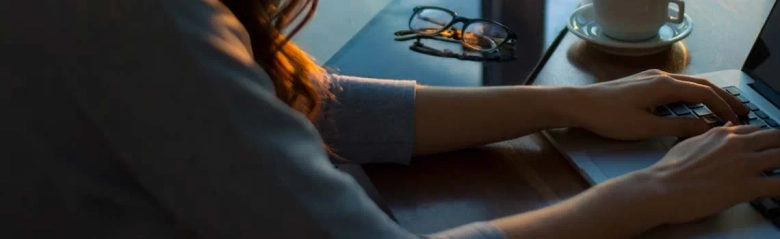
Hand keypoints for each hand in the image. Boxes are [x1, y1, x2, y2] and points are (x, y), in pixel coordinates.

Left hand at [571, 69, 750, 139]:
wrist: (578, 104)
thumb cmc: (608, 117)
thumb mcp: (645, 127)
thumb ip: (677, 126)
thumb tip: (704, 127)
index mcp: (664, 85)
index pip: (704, 93)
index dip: (722, 107)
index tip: (735, 121)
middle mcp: (660, 76)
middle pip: (700, 84)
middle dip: (722, 98)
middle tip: (740, 111)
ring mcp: (651, 78)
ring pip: (688, 84)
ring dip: (707, 95)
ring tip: (722, 108)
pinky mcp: (642, 83)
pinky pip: (675, 86)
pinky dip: (691, 95)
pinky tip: (692, 106)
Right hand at [636, 124, 779, 223]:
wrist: (660, 188)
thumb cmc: (668, 170)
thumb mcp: (689, 144)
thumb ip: (711, 136)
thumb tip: (725, 128)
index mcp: (723, 134)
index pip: (758, 130)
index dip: (768, 139)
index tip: (771, 146)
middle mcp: (737, 145)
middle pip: (777, 139)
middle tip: (779, 157)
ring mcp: (743, 164)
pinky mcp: (746, 186)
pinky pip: (779, 185)